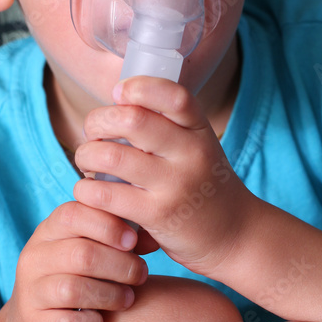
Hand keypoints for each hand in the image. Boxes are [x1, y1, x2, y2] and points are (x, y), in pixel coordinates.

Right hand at [6, 201, 147, 321]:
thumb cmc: (74, 278)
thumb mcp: (87, 251)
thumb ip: (115, 239)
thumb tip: (151, 235)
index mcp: (48, 231)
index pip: (73, 214)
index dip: (108, 225)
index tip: (134, 241)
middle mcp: (34, 257)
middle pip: (82, 254)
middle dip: (121, 265)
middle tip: (141, 274)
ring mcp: (30, 291)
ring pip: (75, 290)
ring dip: (111, 295)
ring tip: (128, 299)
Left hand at [73, 76, 254, 278]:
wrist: (235, 234)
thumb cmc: (203, 183)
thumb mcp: (198, 146)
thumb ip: (165, 125)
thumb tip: (114, 104)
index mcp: (199, 129)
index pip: (173, 95)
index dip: (139, 87)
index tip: (118, 93)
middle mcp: (191, 153)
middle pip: (132, 120)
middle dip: (98, 121)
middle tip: (93, 133)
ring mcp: (175, 185)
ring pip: (111, 156)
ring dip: (87, 155)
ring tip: (88, 162)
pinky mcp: (157, 215)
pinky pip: (106, 195)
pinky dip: (87, 190)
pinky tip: (91, 191)